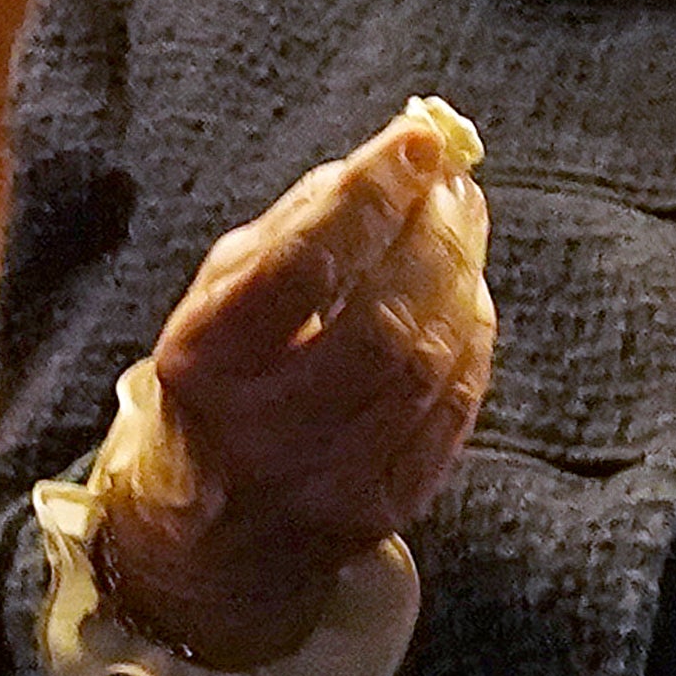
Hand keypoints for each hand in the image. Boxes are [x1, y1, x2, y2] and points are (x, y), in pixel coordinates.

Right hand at [94, 104, 492, 669]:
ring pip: (426, 369)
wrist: (208, 534)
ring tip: (461, 230)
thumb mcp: (220, 294)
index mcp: (204, 365)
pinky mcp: (380, 512)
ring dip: (461, 283)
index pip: (300, 270)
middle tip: (454, 185)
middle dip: (432, 238)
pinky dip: (471, 344)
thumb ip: (297, 224)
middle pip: (378, 324)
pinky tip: (466, 300)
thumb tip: (392, 160)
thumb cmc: (221, 378)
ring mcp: (326, 483)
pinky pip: (450, 414)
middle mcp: (262, 434)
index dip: (368, 200)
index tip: (417, 141)